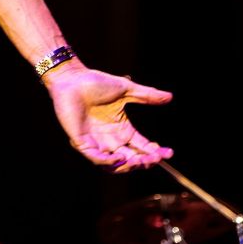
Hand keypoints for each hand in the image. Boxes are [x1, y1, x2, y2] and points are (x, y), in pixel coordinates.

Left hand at [43, 62, 172, 171]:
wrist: (72, 78)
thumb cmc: (95, 82)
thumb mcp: (125, 89)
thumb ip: (146, 95)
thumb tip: (170, 96)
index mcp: (123, 129)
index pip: (142, 146)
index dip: (156, 152)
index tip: (169, 152)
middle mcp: (112, 139)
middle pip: (132, 158)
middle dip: (145, 161)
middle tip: (155, 158)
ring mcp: (97, 142)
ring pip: (116, 164)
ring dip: (129, 165)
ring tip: (140, 160)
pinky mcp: (83, 143)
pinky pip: (97, 159)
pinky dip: (109, 161)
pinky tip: (120, 157)